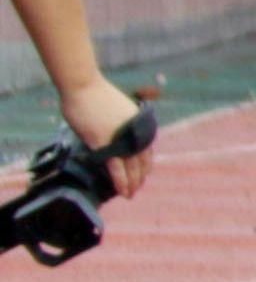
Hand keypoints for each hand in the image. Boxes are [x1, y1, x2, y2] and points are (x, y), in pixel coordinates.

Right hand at [63, 79, 145, 195]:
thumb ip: (121, 126)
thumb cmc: (96, 95)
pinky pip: (116, 167)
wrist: (84, 85)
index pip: (146, 152)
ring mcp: (121, 138)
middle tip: (135, 190)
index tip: (142, 176)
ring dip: (131, 184)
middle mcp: (135, 133)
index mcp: (140, 125)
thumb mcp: (118, 110)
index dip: (144, 167)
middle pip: (141, 162)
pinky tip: (122, 191)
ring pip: (131, 167)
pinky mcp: (105, 143)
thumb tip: (116, 137)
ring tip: (129, 195)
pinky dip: (120, 181)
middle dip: (139, 178)